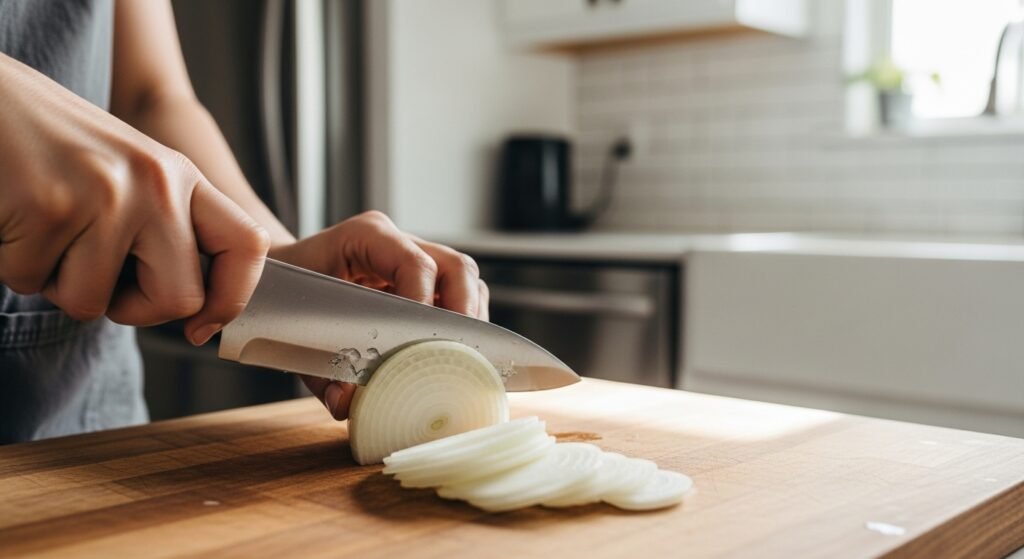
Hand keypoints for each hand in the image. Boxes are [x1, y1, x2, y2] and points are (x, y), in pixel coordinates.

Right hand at [0, 54, 269, 343]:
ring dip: (57, 283)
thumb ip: (165, 226)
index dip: (232, 299)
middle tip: (95, 276)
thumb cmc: (52, 145)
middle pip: (179, 299)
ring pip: (92, 304)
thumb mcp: (129, 173)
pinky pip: (31, 282)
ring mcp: (105, 195)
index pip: (247, 246)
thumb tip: (195, 309)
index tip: (200, 328)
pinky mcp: (47, 210)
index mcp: (181, 176)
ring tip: (43, 227)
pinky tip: (13, 217)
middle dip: (132, 309)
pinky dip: (13, 264)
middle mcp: (156, 183)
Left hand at [269, 210, 488, 419]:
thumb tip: (349, 402)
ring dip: (470, 320)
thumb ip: (321, 372)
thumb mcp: (295, 332)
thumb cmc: (287, 298)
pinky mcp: (425, 281)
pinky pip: (459, 295)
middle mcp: (397, 243)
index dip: (426, 304)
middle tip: (461, 354)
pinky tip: (454, 352)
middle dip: (465, 312)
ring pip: (466, 280)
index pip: (415, 264)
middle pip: (456, 267)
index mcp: (365, 237)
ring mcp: (415, 257)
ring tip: (462, 357)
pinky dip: (463, 324)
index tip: (424, 345)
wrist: (279, 281)